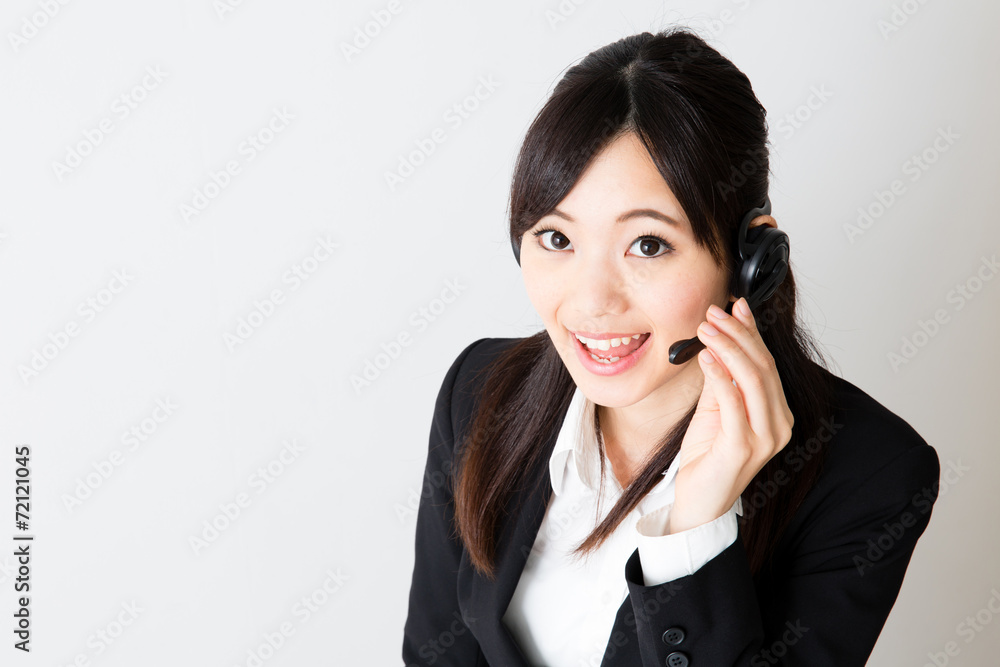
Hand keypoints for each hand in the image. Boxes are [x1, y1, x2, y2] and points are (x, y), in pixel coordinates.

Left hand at [668, 296, 794, 533]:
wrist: (698, 502)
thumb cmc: (707, 456)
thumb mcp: (715, 407)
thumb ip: (722, 377)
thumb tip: (722, 337)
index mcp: (777, 413)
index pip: (767, 363)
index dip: (751, 331)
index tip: (734, 305)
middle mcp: (778, 425)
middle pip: (762, 367)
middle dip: (737, 334)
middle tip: (713, 313)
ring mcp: (764, 439)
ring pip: (752, 380)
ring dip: (727, 348)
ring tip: (705, 329)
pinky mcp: (743, 449)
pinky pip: (733, 404)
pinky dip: (719, 376)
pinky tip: (706, 358)